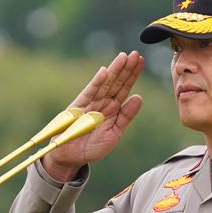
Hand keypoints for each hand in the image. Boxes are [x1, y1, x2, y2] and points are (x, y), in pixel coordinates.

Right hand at [42, 51, 145, 181]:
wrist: (70, 158)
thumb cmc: (92, 147)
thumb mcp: (114, 133)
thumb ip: (126, 116)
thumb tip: (139, 97)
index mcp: (113, 109)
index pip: (124, 88)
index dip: (132, 75)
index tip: (141, 61)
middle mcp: (102, 103)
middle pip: (116, 82)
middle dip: (125, 68)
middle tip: (136, 54)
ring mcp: (90, 104)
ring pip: (105, 84)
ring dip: (114, 71)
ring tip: (124, 57)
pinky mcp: (78, 107)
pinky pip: (89, 93)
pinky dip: (96, 83)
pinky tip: (104, 72)